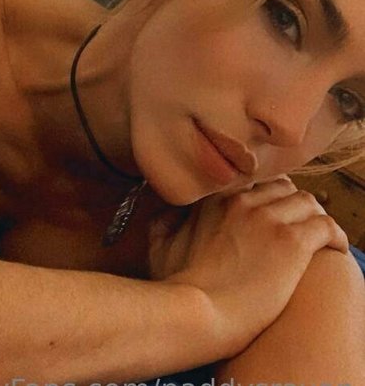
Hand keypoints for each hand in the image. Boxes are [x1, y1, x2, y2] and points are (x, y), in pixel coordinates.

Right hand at [149, 178, 347, 358]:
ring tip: (319, 236)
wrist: (196, 314)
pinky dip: (334, 235)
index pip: (255, 183)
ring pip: (307, 202)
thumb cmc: (177, 288)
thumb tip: (167, 212)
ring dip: (314, 216)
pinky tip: (335, 247)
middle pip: (283, 188)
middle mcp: (244, 201)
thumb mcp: (160, 246)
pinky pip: (326, 226)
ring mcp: (269, 220)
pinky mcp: (292, 243)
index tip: (274, 212)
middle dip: (293, 204)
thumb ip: (165, 221)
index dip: (268, 196)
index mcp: (216, 199)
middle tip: (299, 224)